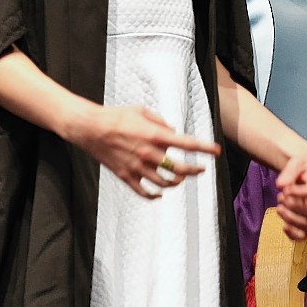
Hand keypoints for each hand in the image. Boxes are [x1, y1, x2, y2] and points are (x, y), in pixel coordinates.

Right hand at [61, 102, 221, 198]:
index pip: (188, 144)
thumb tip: (172, 132)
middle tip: (200, 169)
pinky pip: (144, 192)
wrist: (90, 127)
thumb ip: (161, 122)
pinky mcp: (126, 176)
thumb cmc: (116, 116)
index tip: (216, 152)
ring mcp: (138, 167)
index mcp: (155, 136)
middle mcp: (149, 154)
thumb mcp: (142, 111)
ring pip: (165, 184)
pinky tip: (160, 193)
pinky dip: (154, 195)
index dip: (205, 148)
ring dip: (176, 183)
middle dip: (194, 170)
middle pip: (180, 169)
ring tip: (180, 180)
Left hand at [272, 146, 306, 239]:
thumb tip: (280, 185)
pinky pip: (303, 235)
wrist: (306, 172)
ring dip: (290, 219)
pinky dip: (293, 235)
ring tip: (278, 207)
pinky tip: (284, 226)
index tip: (285, 189)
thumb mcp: (296, 162)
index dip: (298, 192)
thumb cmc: (302, 167)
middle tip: (281, 197)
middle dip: (294, 208)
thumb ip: (289, 172)